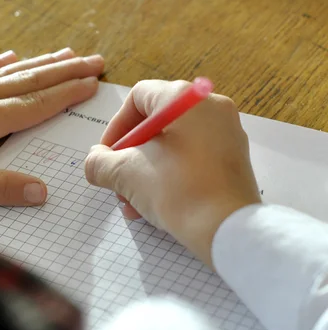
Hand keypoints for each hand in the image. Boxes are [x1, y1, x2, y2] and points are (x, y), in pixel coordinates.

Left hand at [0, 48, 103, 205]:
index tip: (93, 83)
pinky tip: (10, 56)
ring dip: (40, 62)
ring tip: (67, 53)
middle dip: (64, 70)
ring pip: (8, 70)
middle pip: (29, 80)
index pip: (35, 104)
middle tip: (95, 61)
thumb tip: (41, 192)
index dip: (66, 94)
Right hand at [84, 79, 259, 267]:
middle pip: (155, 122)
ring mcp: (227, 132)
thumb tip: (96, 160)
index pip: (137, 98)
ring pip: (172, 144)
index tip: (106, 156)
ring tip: (132, 202)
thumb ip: (99, 162)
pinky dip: (169, 175)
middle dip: (129, 155)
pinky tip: (154, 206)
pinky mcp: (234, 159)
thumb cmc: (178, 190)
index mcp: (185, 98)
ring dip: (144, 170)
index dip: (115, 127)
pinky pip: (191, 157)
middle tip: (118, 181)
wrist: (229, 231)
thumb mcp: (125, 174)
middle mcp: (210, 106)